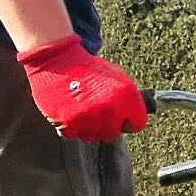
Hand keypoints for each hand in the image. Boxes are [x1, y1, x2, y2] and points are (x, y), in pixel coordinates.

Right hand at [16, 36, 148, 140]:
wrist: (58, 59)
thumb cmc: (88, 69)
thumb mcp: (116, 78)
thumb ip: (127, 99)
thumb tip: (134, 117)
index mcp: (127, 94)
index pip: (138, 124)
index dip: (129, 122)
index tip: (122, 120)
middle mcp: (111, 108)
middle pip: (113, 134)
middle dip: (106, 127)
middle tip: (96, 113)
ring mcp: (90, 117)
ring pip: (92, 137)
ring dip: (86, 127)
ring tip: (80, 109)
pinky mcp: (69, 122)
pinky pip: (73, 135)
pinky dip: (69, 127)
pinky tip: (68, 111)